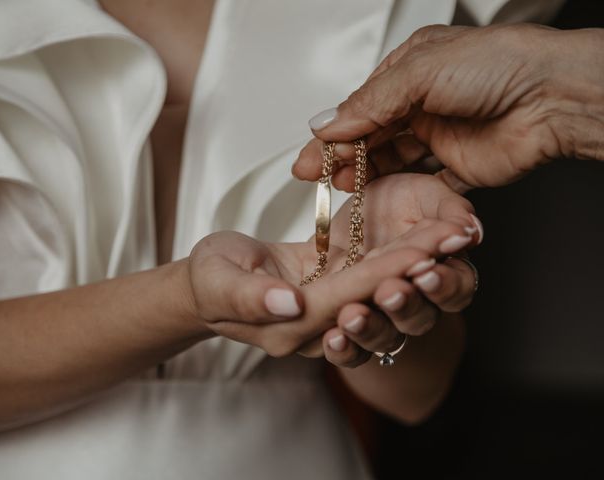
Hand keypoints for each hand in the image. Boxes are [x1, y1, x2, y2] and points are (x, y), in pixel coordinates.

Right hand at [189, 230, 452, 356]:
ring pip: (382, 295)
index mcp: (289, 327)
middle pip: (374, 301)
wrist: (214, 283)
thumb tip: (289, 304)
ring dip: (417, 267)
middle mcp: (317, 330)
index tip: (423, 250)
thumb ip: (249, 295)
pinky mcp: (336, 298)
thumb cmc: (210, 278)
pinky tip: (427, 242)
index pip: (347, 299)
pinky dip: (401, 263)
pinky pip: (373, 284)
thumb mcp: (216, 279)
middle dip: (415, 270)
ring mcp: (330, 317)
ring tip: (450, 238)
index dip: (386, 275)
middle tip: (453, 239)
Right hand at [293, 24, 603, 190]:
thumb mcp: (420, 72)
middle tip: (316, 175)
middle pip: (371, 135)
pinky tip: (378, 195)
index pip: (360, 107)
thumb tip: (328, 123)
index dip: (332, 133)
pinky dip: (398, 189)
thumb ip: (370, 103)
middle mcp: (423, 104)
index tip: (309, 155)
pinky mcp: (457, 166)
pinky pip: (420, 181)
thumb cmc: (500, 65)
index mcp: (411, 71)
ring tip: (341, 186)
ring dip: (365, 172)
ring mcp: (440, 136)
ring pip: (391, 159)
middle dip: (341, 155)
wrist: (553, 98)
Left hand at [320, 173, 481, 366]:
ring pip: (386, 338)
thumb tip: (472, 229)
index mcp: (441, 272)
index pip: (455, 290)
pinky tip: (333, 338)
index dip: (444, 285)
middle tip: (389, 292)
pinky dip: (343, 348)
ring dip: (371, 328)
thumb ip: (451, 209)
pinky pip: (350, 352)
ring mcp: (382, 319)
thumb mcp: (423, 193)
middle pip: (420, 319)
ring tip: (352, 315)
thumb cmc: (393, 203)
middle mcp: (415, 302)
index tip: (427, 271)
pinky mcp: (348, 329)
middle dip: (405, 306)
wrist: (345, 213)